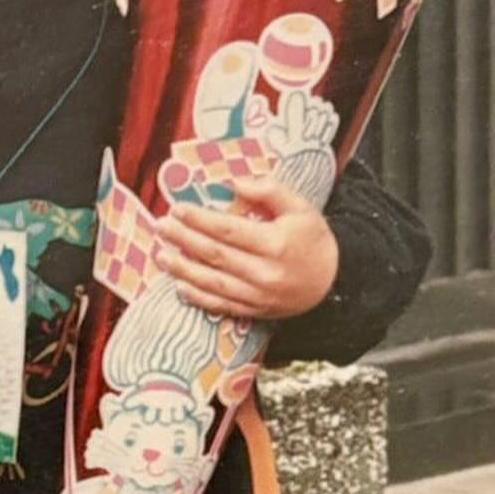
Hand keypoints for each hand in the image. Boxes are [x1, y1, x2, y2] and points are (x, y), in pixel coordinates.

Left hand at [156, 177, 338, 319]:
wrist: (334, 282)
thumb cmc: (313, 240)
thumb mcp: (301, 208)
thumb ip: (270, 191)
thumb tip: (235, 182)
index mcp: (276, 244)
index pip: (229, 230)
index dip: (200, 220)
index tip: (178, 209)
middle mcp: (265, 273)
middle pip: (215, 255)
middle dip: (184, 240)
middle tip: (161, 227)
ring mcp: (258, 296)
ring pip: (213, 283)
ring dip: (183, 269)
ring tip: (161, 255)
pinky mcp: (255, 311)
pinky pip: (221, 305)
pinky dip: (198, 297)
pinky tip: (179, 285)